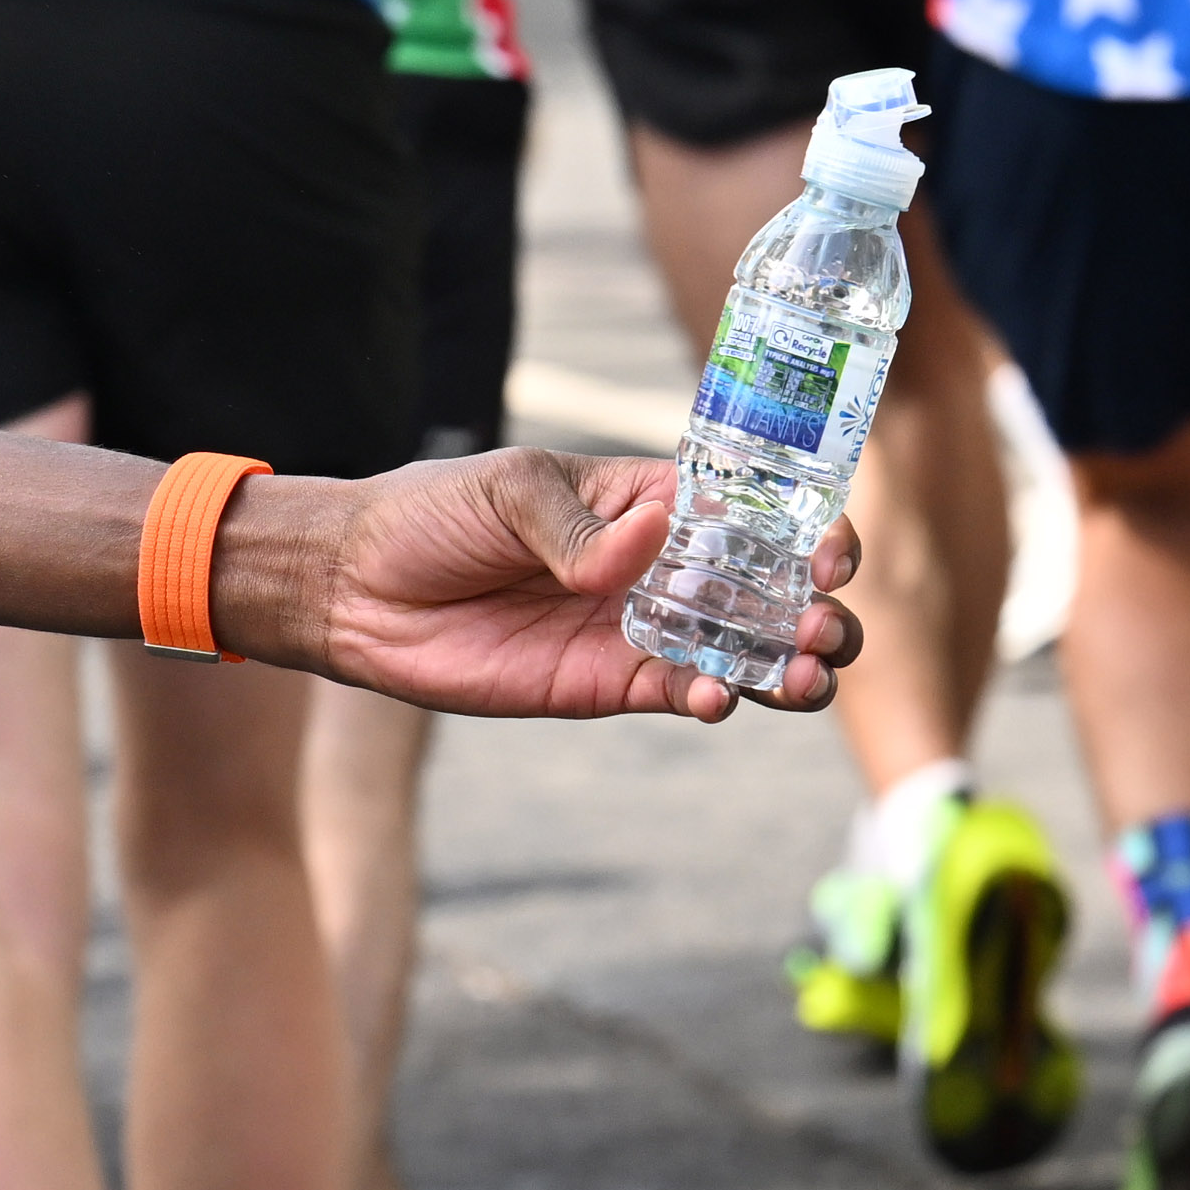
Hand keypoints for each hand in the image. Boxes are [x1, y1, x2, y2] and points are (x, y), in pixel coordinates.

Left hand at [253, 449, 855, 722]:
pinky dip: (711, 698)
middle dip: (813, 612)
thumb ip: (578, 527)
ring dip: (784, 666)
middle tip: (827, 628)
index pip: (750, 514)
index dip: (805, 534)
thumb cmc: (431, 514)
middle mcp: (657, 567)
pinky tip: (716, 697)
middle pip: (765, 592)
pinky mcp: (603, 683)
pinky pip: (678, 692)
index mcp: (647, 501)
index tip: (832, 553)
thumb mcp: (507, 491)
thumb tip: (654, 541)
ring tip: (803, 673)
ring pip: (738, 652)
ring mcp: (635, 628)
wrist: (357, 587)